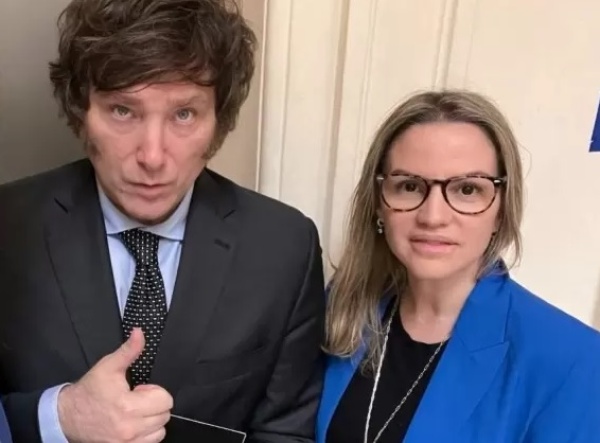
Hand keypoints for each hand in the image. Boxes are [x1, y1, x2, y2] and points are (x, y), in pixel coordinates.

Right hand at [57, 328, 172, 441]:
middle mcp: (130, 428)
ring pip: (160, 430)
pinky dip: (147, 434)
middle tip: (136, 399)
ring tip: (134, 412)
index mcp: (129, 407)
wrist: (67, 416)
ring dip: (152, 420)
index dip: (155, 391)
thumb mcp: (109, 366)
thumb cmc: (90, 390)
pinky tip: (134, 424)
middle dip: (154, 404)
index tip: (139, 389)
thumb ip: (129, 350)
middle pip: (164, 415)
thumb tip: (140, 332)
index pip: (165, 400)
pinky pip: (151, 442)